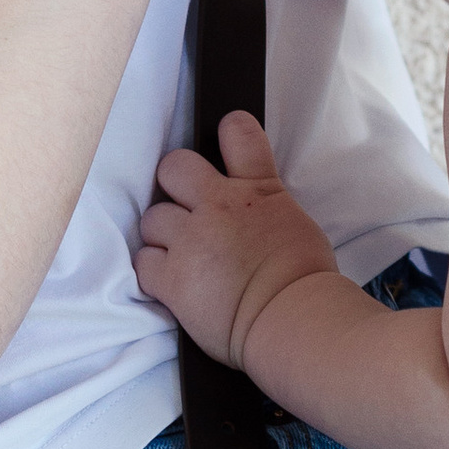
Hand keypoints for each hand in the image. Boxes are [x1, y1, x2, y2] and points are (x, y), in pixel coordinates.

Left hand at [134, 115, 340, 367]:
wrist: (293, 319)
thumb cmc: (304, 282)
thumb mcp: (295, 226)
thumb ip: (265, 209)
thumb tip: (251, 219)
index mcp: (257, 191)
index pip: (239, 134)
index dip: (229, 129)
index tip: (224, 134)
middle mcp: (218, 206)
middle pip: (173, 167)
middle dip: (174, 184)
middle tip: (185, 208)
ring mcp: (190, 240)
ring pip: (152, 218)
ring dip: (162, 236)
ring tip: (182, 257)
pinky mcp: (171, 277)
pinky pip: (143, 261)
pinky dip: (154, 272)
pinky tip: (172, 283)